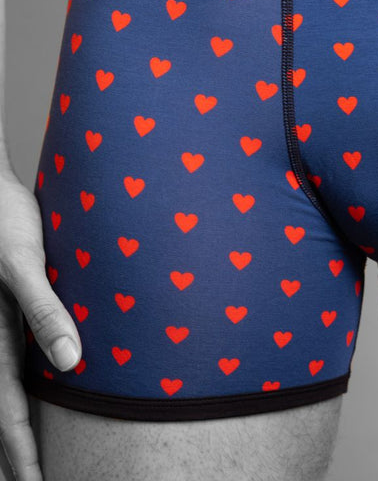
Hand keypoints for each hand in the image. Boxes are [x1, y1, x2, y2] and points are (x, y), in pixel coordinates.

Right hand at [0, 167, 81, 480]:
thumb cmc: (4, 221)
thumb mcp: (24, 262)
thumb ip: (45, 309)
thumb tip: (69, 362)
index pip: (7, 411)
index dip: (21, 452)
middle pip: (0, 411)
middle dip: (15, 453)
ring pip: (1, 394)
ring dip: (12, 430)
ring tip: (27, 462)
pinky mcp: (5, 315)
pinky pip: (8, 366)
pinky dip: (15, 394)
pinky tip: (32, 398)